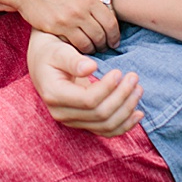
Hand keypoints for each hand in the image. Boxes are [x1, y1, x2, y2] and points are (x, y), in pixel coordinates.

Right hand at [11, 0, 124, 52]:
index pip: (110, 22)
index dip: (115, 34)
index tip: (115, 40)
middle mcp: (80, 11)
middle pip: (100, 35)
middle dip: (105, 44)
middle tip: (106, 47)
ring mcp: (67, 21)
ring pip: (87, 43)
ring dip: (93, 48)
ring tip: (93, 49)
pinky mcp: (54, 29)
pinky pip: (71, 44)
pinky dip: (78, 48)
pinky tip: (79, 47)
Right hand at [27, 30, 143, 135]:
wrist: (42, 62)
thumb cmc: (50, 52)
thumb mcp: (57, 50)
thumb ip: (73, 60)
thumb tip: (91, 67)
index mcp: (54, 95)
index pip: (88, 100)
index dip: (108, 88)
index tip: (119, 71)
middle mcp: (62, 113)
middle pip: (100, 115)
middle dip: (122, 97)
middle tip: (134, 77)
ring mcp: (72, 121)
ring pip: (106, 126)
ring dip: (127, 110)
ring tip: (138, 90)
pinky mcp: (82, 122)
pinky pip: (106, 131)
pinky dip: (125, 125)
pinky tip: (139, 113)